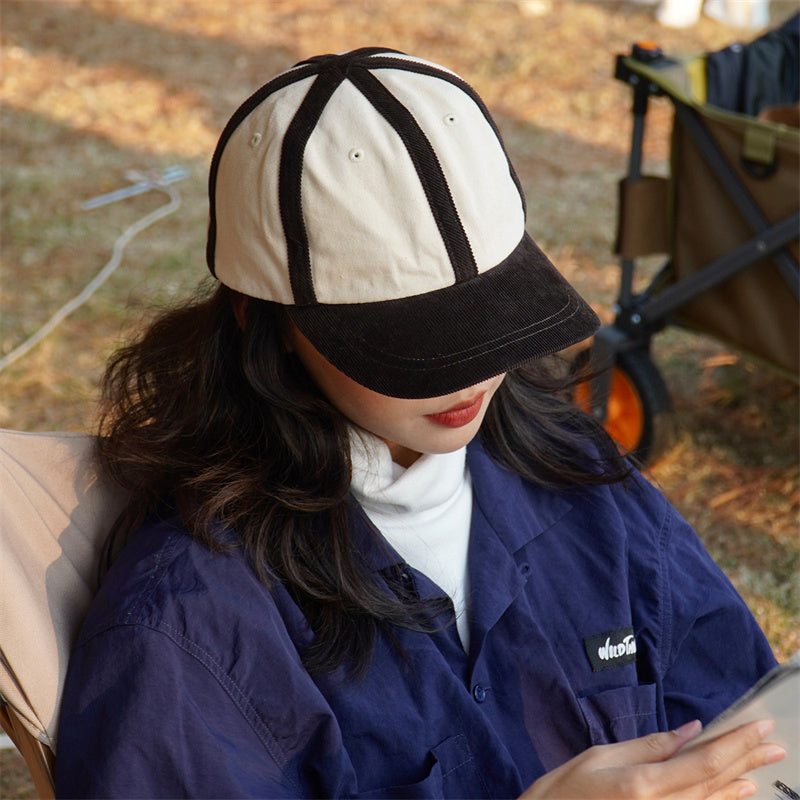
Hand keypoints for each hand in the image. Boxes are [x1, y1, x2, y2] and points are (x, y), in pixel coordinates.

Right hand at [520, 718, 784, 799]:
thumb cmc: (562, 792)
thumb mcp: (599, 758)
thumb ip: (648, 746)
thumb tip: (689, 731)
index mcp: (642, 785)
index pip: (702, 760)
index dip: (735, 742)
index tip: (758, 726)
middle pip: (714, 783)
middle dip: (746, 760)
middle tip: (773, 744)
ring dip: (739, 783)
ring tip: (760, 766)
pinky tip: (734, 792)